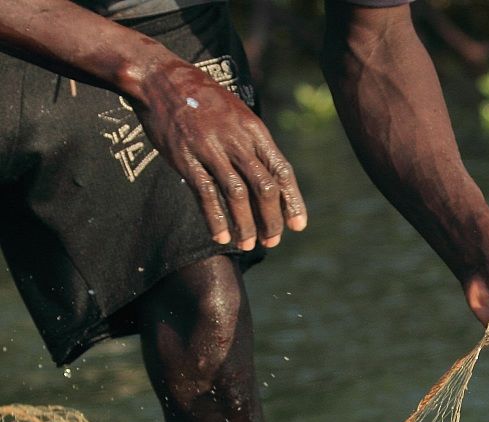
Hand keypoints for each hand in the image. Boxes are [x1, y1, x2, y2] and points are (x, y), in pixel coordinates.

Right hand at [130, 58, 306, 249]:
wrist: (159, 78)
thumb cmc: (202, 100)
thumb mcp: (237, 114)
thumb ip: (254, 144)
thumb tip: (269, 180)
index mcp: (254, 130)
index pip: (281, 171)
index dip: (292, 201)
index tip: (298, 226)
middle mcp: (237, 140)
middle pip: (264, 187)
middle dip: (271, 219)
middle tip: (272, 241)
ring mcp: (211, 149)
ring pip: (237, 194)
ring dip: (246, 225)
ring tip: (248, 245)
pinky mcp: (186, 157)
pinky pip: (206, 193)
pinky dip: (215, 218)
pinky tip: (221, 237)